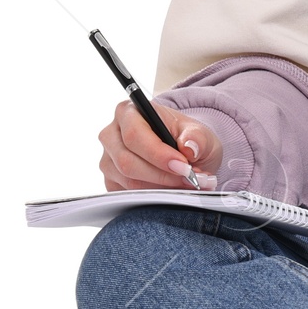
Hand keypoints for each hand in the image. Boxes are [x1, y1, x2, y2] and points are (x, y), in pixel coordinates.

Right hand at [98, 100, 221, 192]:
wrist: (184, 154)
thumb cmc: (187, 138)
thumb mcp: (200, 133)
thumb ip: (197, 137)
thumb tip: (188, 147)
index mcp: (129, 111)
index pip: (134, 135)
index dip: (158, 154)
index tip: (183, 166)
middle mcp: (112, 135)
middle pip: (127, 161)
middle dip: (162, 175)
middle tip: (189, 180)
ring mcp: (108, 160)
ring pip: (128, 181)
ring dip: (161, 188)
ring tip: (187, 185)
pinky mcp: (111, 181)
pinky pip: (128, 195)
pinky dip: (153, 197)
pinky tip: (173, 191)